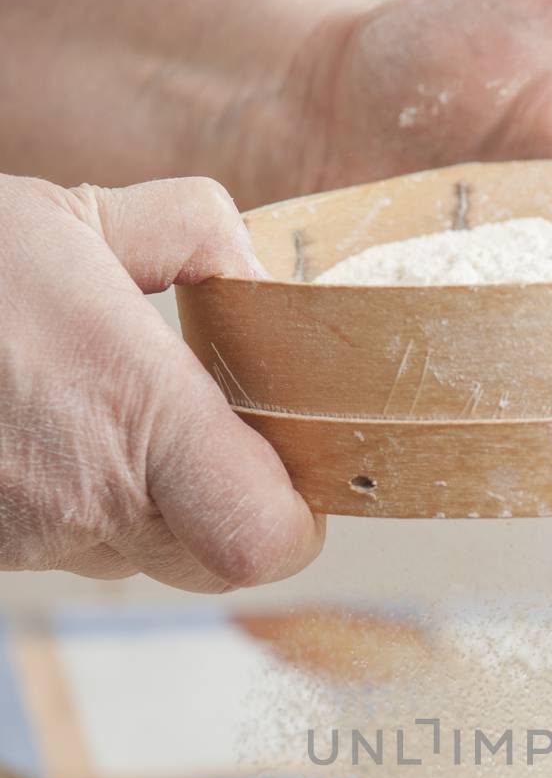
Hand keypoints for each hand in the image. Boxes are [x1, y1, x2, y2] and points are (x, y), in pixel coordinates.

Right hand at [0, 175, 322, 588]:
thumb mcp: (67, 215)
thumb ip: (189, 232)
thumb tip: (250, 269)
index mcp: (133, 414)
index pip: (269, 538)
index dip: (296, 510)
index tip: (286, 448)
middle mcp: (93, 500)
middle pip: (228, 562)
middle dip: (240, 502)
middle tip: (220, 430)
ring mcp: (41, 540)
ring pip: (154, 553)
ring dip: (160, 497)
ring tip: (111, 411)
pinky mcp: (3, 553)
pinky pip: (83, 546)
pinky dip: (90, 499)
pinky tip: (51, 430)